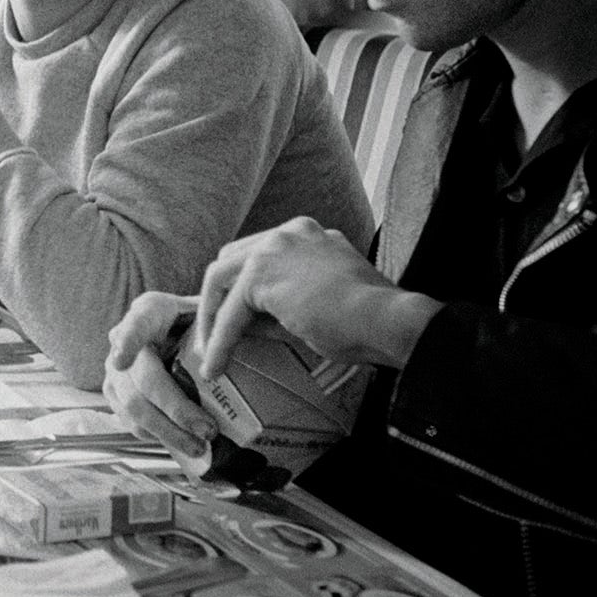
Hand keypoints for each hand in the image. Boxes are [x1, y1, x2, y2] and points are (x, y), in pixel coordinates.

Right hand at [103, 292, 214, 459]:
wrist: (179, 334)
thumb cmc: (199, 325)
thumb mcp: (214, 313)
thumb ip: (224, 325)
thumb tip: (241, 345)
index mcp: (152, 311)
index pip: (137, 321)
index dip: (128, 341)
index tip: (122, 360)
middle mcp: (124, 338)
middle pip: (143, 377)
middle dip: (175, 408)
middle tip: (207, 429)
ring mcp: (115, 369)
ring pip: (134, 405)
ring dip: (168, 431)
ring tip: (198, 446)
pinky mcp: (116, 394)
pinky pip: (131, 421)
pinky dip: (158, 435)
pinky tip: (182, 443)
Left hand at [193, 217, 443, 378]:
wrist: (387, 320)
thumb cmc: (365, 321)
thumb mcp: (312, 309)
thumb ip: (273, 311)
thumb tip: (239, 327)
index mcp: (304, 235)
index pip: (255, 256)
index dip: (237, 288)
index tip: (229, 317)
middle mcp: (286, 233)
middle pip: (230, 260)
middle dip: (216, 299)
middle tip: (209, 334)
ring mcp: (273, 248)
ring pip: (222, 282)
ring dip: (211, 319)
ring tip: (208, 353)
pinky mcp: (263, 275)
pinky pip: (231, 312)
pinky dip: (220, 339)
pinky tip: (216, 363)